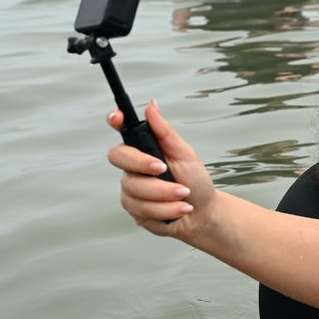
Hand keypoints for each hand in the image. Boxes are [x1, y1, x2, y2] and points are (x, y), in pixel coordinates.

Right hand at [106, 101, 213, 234]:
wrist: (203, 214)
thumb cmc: (196, 182)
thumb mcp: (185, 154)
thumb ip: (165, 131)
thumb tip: (151, 104)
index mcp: (145, 149)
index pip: (123, 131)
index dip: (115, 121)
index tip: (117, 117)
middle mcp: (133, 167)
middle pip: (118, 157)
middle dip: (143, 164)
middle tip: (163, 169)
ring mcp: (130, 189)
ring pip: (134, 188)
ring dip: (165, 193)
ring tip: (184, 195)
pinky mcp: (133, 209)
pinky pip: (142, 208)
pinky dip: (166, 209)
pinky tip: (179, 209)